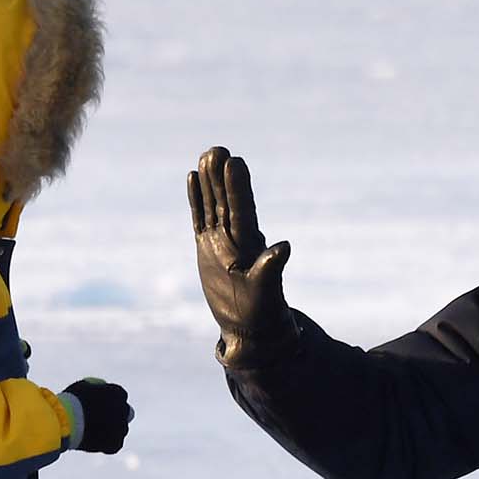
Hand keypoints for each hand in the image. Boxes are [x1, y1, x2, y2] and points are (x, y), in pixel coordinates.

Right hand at [61, 378, 132, 453]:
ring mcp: (121, 428)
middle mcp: (124, 410)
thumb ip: (94, 389)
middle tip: (105, 420)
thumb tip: (97, 389)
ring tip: (93, 433)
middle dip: (118, 416)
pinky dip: (106, 445)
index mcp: (118, 393)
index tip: (103, 405)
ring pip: (120, 430)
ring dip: (112, 431)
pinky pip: (114, 445)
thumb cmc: (70, 402)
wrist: (66, 421)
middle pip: (126, 413)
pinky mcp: (116, 443)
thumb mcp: (82, 388)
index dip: (111, 401)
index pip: (119, 396)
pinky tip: (93, 442)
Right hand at [187, 146, 296, 366]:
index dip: (238, 188)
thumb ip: (271, 269)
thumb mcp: (266, 292)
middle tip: (217, 149)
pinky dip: (197, 200)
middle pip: (226, 202)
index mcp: (249, 246)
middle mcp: (235, 239)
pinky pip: (200, 219)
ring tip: (206, 155)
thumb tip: (285, 248)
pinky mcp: (208, 249)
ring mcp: (220, 242)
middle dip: (221, 178)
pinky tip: (194, 178)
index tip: (235, 162)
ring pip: (212, 206)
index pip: (242, 210)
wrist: (250, 329)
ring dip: (209, 182)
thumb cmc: (262, 314)